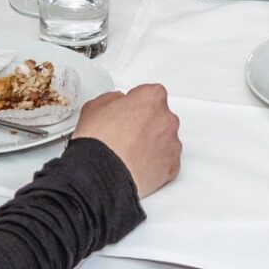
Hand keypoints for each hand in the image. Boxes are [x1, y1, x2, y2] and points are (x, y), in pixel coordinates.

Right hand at [73, 83, 180, 198]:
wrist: (102, 174)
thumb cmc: (99, 142)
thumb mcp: (95, 106)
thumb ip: (113, 99)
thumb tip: (117, 103)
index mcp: (151, 98)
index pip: (151, 94)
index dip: (138, 103)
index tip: (129, 111)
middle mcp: (167, 118)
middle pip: (161, 116)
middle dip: (147, 123)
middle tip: (127, 133)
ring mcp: (172, 143)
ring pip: (165, 139)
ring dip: (152, 143)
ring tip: (131, 152)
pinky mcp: (172, 166)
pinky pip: (167, 161)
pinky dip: (156, 163)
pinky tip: (138, 164)